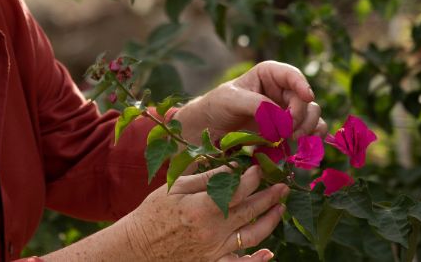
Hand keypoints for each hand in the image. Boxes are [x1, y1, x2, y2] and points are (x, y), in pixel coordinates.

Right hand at [120, 165, 286, 261]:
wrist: (138, 247)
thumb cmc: (153, 213)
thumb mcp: (175, 188)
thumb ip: (206, 178)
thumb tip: (233, 168)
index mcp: (202, 209)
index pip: (238, 192)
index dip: (252, 179)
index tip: (258, 169)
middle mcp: (213, 231)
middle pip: (250, 212)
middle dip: (269, 197)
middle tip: (282, 186)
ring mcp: (215, 250)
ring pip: (253, 236)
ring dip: (270, 221)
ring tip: (280, 208)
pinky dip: (257, 260)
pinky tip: (270, 252)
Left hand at [175, 61, 326, 143]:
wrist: (208, 130)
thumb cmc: (217, 106)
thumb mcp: (231, 100)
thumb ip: (256, 104)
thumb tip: (281, 117)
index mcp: (268, 74)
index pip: (291, 75)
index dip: (302, 85)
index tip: (307, 97)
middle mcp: (281, 90)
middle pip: (304, 99)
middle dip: (301, 115)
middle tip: (289, 132)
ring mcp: (286, 110)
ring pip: (311, 115)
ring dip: (308, 128)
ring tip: (292, 140)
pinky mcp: (287, 129)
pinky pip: (309, 131)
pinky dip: (310, 138)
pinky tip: (302, 146)